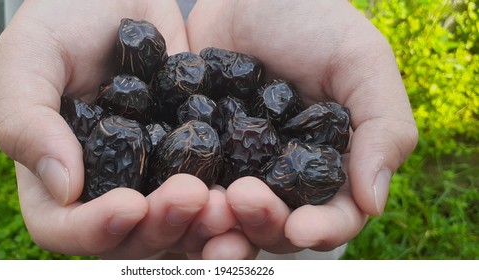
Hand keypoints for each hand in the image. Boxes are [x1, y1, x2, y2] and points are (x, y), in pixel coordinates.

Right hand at [0, 0, 230, 258]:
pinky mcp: (193, 159)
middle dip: (161, 227)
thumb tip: (64, 189)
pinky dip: (230, 200)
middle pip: (128, 238)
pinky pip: (212, 193)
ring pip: (176, 227)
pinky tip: (250, 189)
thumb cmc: (65, 18)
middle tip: (192, 196)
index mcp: (55, 172)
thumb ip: (27, 120)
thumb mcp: (30, 56)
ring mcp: (152, 176)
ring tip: (227, 201)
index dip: (93, 230)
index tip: (129, 205)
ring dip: (202, 225)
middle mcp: (105, 186)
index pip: (62, 227)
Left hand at [186, 0, 417, 253]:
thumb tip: (373, 203)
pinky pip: (185, 186)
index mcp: (329, 165)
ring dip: (217, 222)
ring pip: (227, 218)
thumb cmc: (311, 20)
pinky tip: (170, 192)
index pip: (334, 217)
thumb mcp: (360, 61)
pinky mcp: (195, 154)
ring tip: (205, 199)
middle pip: (276, 227)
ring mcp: (235, 168)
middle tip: (242, 198)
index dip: (322, 230)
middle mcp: (282, 177)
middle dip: (261, 224)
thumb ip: (382, 126)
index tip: (301, 227)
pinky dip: (179, 197)